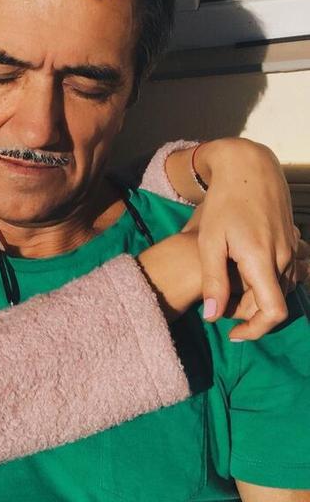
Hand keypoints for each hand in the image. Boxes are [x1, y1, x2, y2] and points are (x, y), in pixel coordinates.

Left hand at [186, 139, 300, 339]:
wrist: (248, 167)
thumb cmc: (223, 202)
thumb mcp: (209, 242)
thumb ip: (213, 281)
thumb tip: (213, 316)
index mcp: (262, 260)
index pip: (273, 312)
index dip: (256, 331)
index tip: (234, 334)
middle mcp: (283, 258)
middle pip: (274, 304)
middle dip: (249, 315)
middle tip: (221, 308)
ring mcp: (291, 249)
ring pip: (281, 289)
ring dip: (258, 299)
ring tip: (229, 290)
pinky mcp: (291, 241)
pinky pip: (285, 273)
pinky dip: (267, 282)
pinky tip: (244, 273)